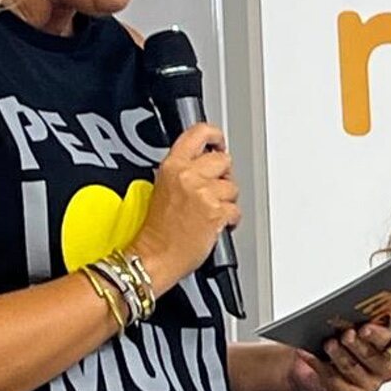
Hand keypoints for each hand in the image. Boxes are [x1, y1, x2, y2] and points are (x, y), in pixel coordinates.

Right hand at [127, 124, 239, 286]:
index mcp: (172, 166)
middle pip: (223, 160)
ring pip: (232, 187)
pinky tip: (214, 225)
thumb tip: (204, 166)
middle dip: (222, 176)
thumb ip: (183, 171)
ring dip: (226, 201)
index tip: (218, 141)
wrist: (155, 256)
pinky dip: (229, 220)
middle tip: (213, 191)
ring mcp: (203, 193)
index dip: (214, 135)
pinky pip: (235, 210)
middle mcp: (188, 176)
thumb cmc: (157, 231)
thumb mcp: (162, 188)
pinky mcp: (216, 212)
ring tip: (209, 212)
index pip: (198, 134)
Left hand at [288, 324, 390, 390]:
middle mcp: (382, 368)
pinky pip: (334, 381)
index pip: (388, 340)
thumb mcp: (348, 326)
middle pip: (373, 358)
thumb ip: (356, 322)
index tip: (364, 328)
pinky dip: (319, 366)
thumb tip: (350, 315)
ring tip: (329, 344)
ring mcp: (368, 384)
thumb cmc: (336, 339)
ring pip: (353, 369)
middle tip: (346, 335)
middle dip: (358, 346)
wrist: (313, 362)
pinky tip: (310, 355)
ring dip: (339, 355)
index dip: (377, 334)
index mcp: (388, 346)